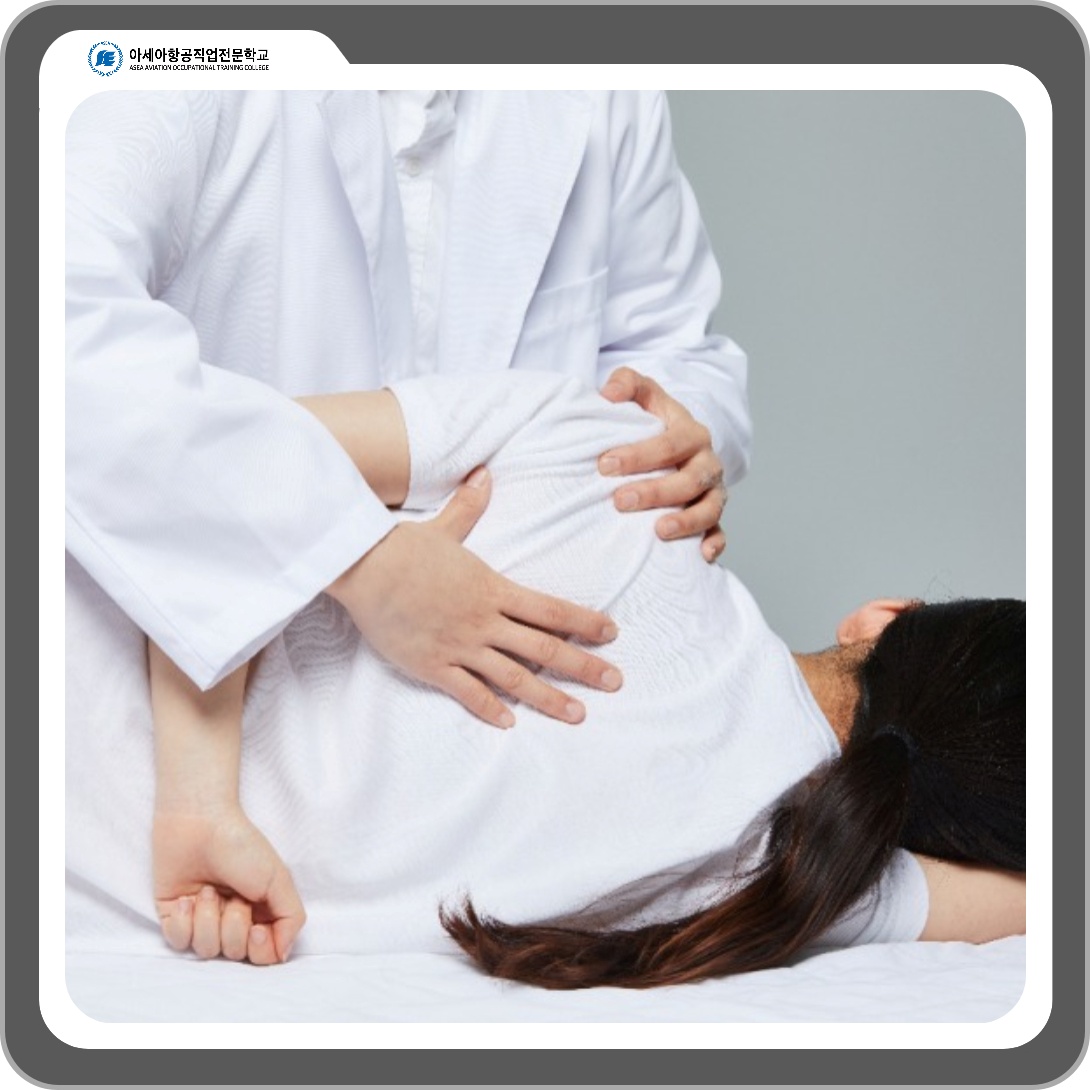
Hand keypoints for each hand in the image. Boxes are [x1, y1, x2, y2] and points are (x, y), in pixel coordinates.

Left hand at [153, 803, 305, 964]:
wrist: (199, 823)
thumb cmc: (241, 846)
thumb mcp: (278, 879)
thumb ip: (291, 919)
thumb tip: (283, 955)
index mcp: (260, 912)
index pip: (264, 955)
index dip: (260, 950)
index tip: (256, 927)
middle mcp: (233, 920)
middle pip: (236, 954)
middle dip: (234, 925)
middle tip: (233, 895)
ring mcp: (203, 920)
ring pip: (207, 950)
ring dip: (209, 919)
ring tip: (208, 890)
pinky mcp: (174, 917)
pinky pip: (179, 943)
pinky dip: (184, 922)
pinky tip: (187, 898)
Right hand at [328, 467, 621, 728]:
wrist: (363, 567)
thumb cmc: (402, 547)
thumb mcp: (443, 527)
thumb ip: (469, 507)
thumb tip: (483, 474)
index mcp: (493, 588)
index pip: (551, 609)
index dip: (584, 622)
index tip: (611, 633)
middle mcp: (483, 620)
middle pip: (544, 648)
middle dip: (583, 666)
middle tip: (615, 681)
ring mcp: (459, 645)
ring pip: (514, 677)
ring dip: (549, 697)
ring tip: (578, 714)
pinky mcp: (432, 665)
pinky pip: (467, 692)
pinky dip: (490, 709)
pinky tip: (510, 724)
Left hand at [598, 367, 727, 562]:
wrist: (677, 445)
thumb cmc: (653, 422)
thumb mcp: (643, 396)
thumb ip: (626, 384)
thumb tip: (610, 393)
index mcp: (691, 432)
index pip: (670, 443)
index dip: (639, 455)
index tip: (604, 465)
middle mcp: (707, 462)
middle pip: (689, 479)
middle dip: (655, 491)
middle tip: (619, 500)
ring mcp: (713, 491)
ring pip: (709, 508)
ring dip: (686, 521)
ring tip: (658, 531)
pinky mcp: (714, 516)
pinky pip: (720, 532)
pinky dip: (715, 544)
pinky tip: (701, 556)